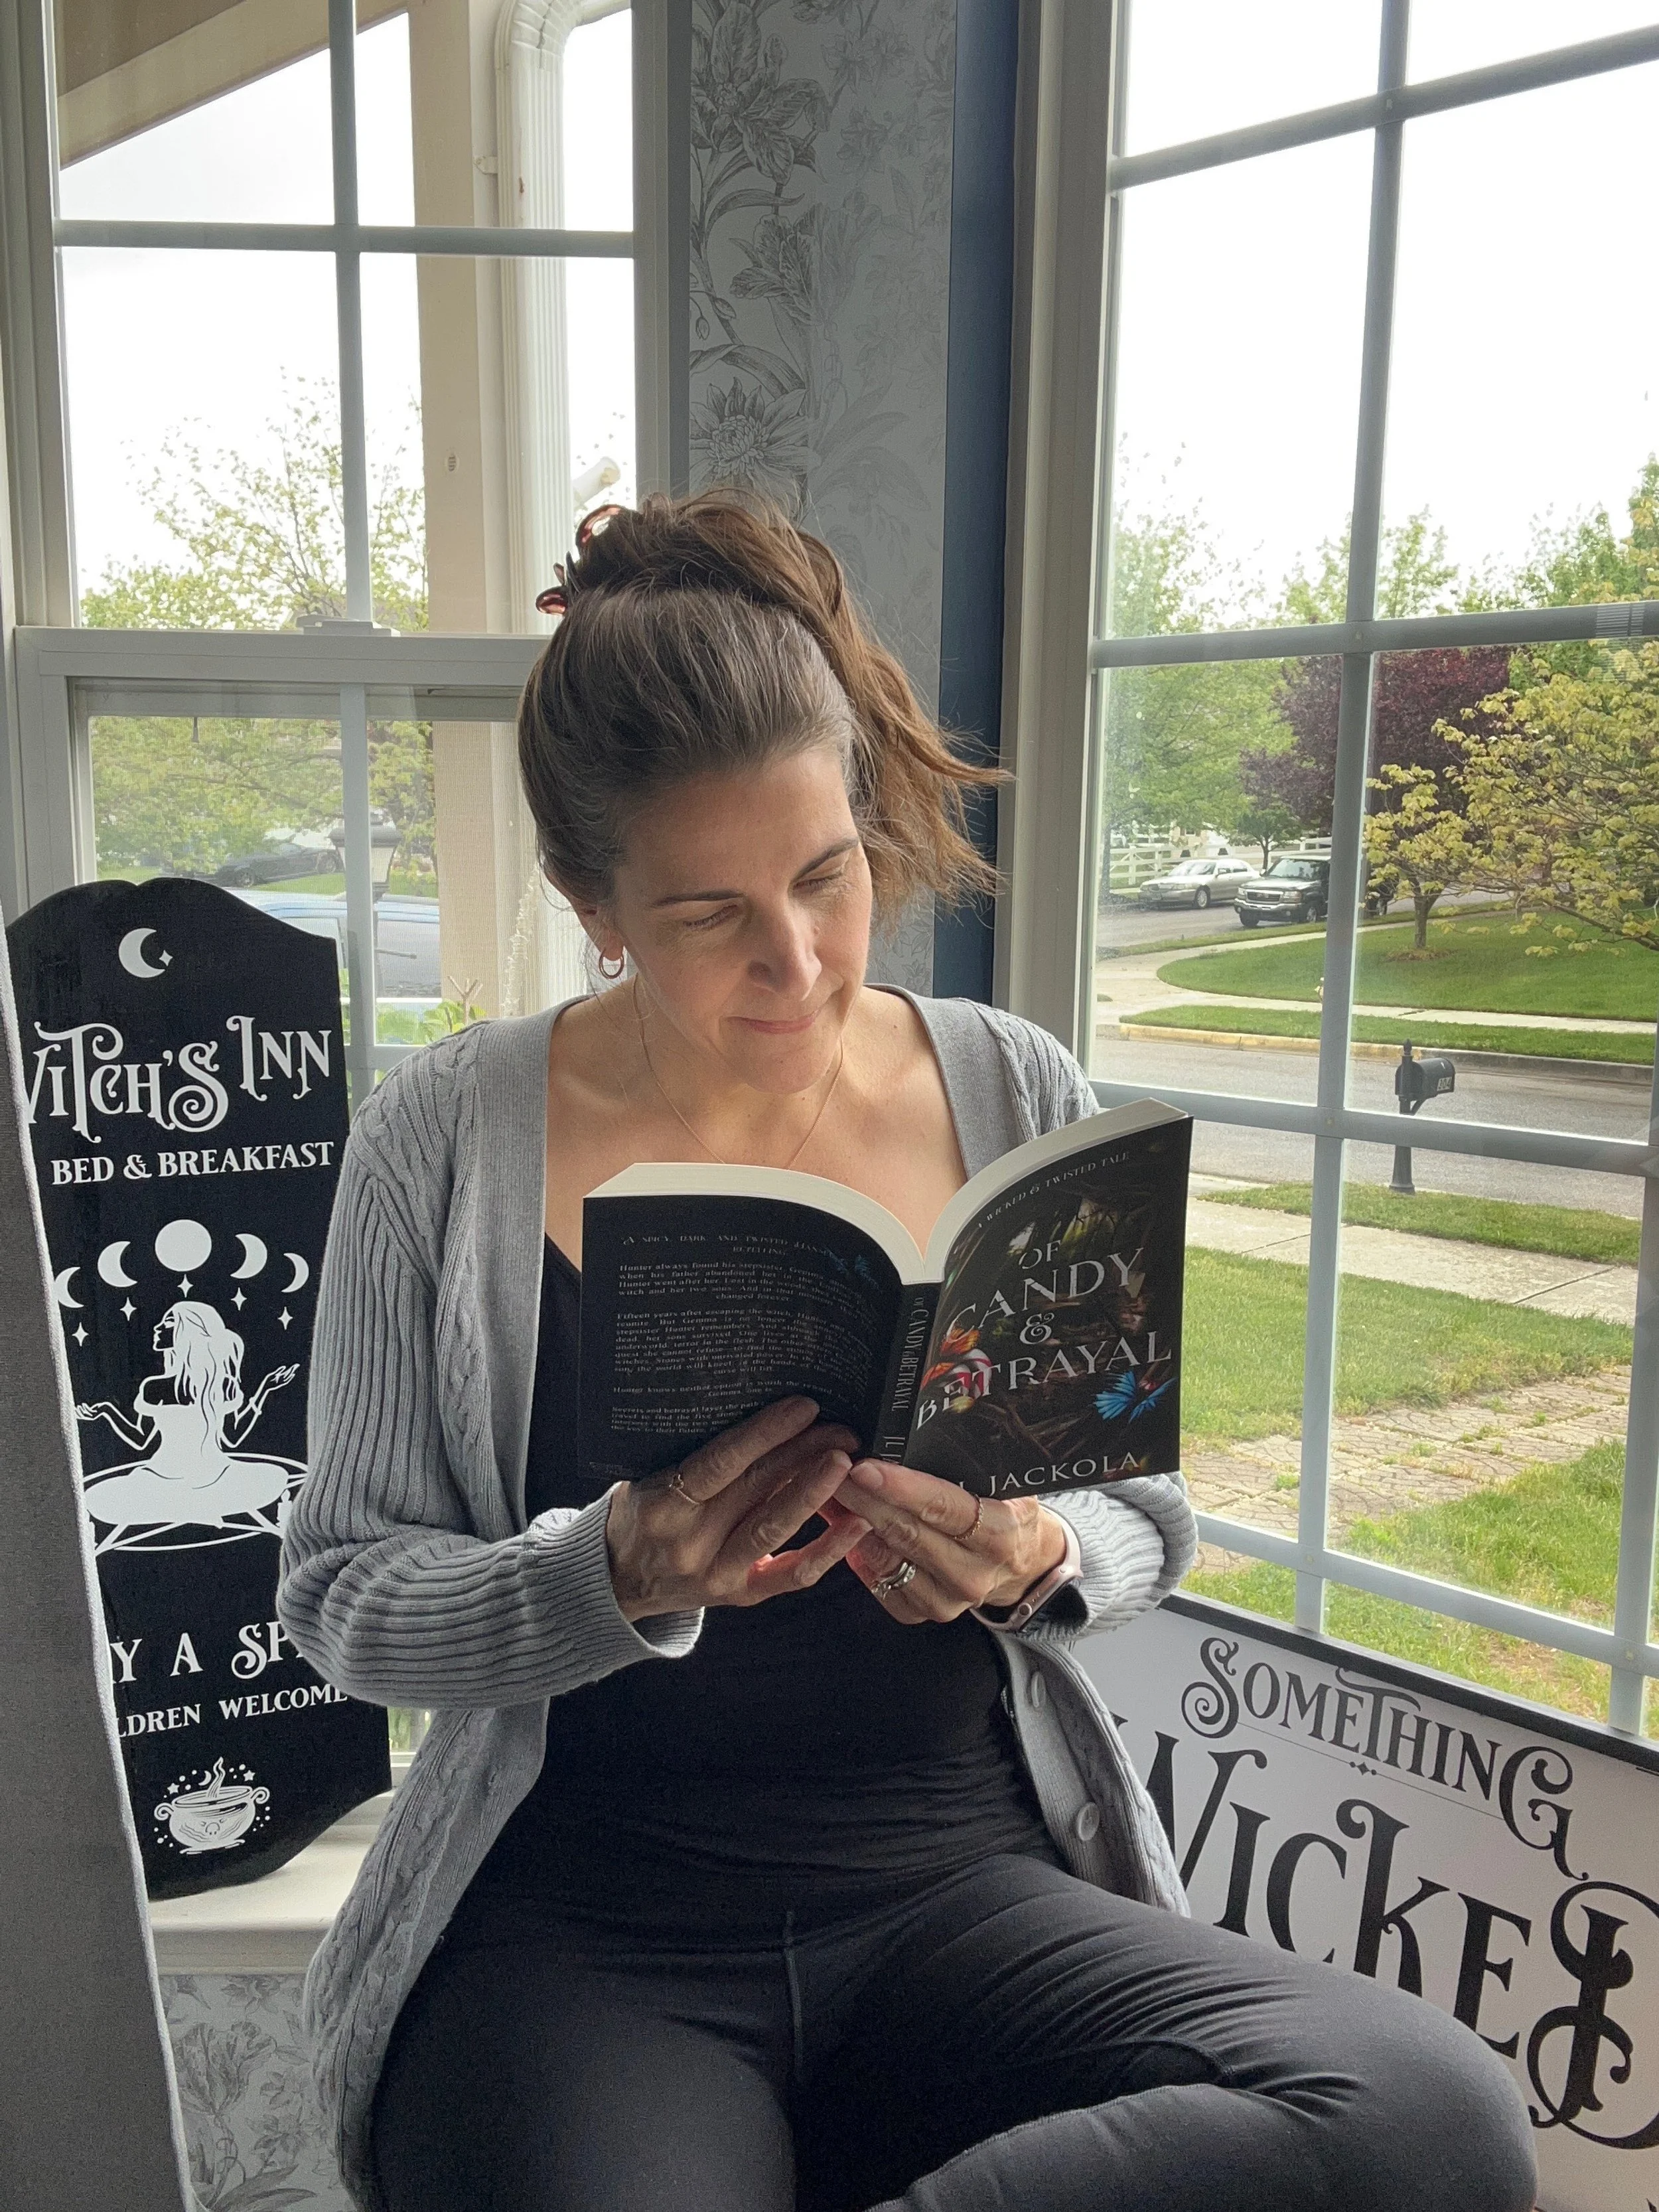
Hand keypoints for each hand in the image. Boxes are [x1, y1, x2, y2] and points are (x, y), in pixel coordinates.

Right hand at [74, 1401, 111, 1422]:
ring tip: (78, 1405)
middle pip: (82, 1416)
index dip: (77, 1414)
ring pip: (84, 1413)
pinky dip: (85, 1407)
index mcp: (89, 1418)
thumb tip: (82, 1408)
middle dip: (78, 1412)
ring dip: (81, 1409)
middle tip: (74, 1408)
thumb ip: (87, 1409)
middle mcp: (90, 1418)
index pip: (81, 1417)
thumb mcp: (92, 1408)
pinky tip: (83, 1403)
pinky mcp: (94, 1414)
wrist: (106, 1408)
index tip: (73, 1411)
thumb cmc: (99, 1408)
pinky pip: (88, 1410)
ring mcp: (92, 1416)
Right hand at [604, 1397, 866, 1623]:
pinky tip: (857, 1524)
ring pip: (774, 1529)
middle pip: (755, 1489)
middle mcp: (689, 1543)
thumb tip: (755, 1409)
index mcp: (661, 1505)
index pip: (720, 1463)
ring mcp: (716, 1573)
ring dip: (815, 1492)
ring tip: (848, 1463)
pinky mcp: (739, 1594)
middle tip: (842, 1427)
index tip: (804, 1407)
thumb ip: (692, 1454)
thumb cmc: (638, 1512)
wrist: (615, 1581)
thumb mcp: (645, 1476)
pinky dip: (827, 1550)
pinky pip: (790, 1575)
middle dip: (803, 1452)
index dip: (765, 1433)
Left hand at [825, 1461, 1067, 1624]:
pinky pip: (878, 1582)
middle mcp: (974, 1573)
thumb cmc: (1005, 1506)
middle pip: (906, 1532)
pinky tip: (839, 1523)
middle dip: (862, 1498)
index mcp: (1001, 1533)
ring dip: (849, 1523)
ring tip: (825, 1488)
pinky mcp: (922, 1612)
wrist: (1020, 1560)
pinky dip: (855, 1551)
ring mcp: (947, 1599)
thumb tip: (915, 1424)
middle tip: (827, 1466)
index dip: (900, 1487)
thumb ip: (967, 1460)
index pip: (943, 1507)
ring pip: (885, 1558)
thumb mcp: (1002, 1478)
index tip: (862, 1467)